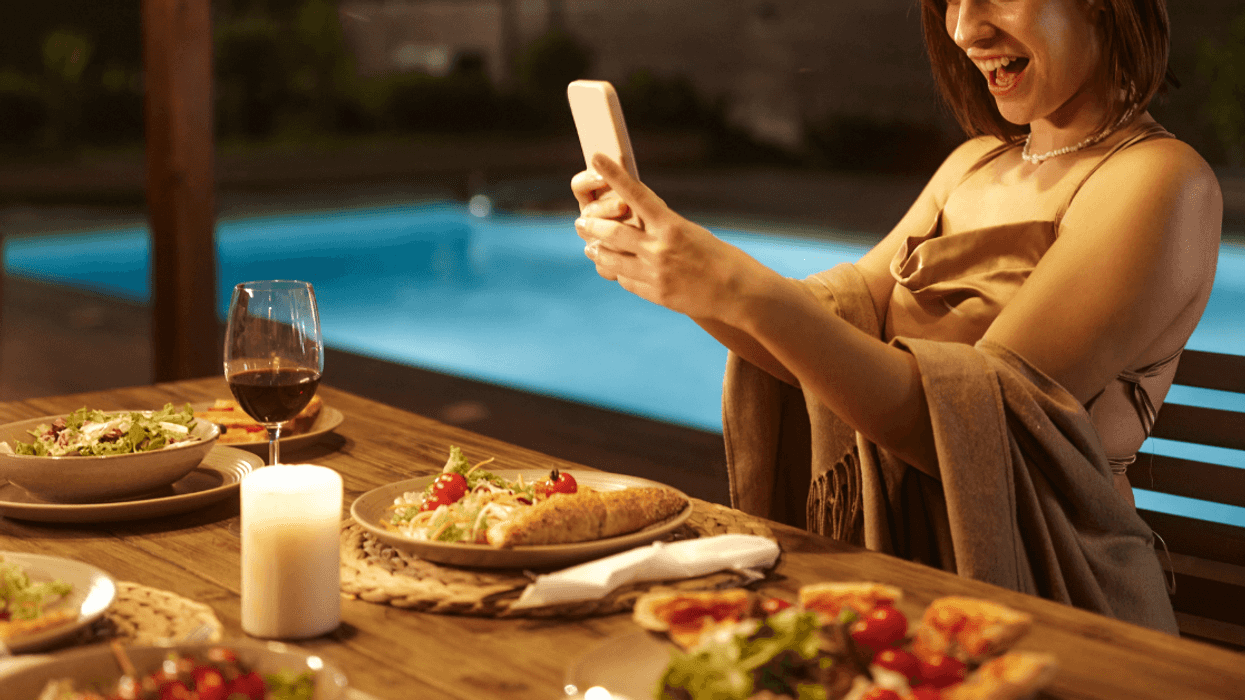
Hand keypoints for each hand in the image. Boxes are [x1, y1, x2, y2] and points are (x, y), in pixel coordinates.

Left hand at [573, 154, 775, 321]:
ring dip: (597, 251)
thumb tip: (636, 224)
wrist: (739, 292)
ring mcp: (655, 274)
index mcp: (671, 226)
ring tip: (589, 247)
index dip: (614, 175)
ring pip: (612, 260)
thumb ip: (663, 228)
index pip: (636, 194)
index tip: (596, 156)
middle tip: (580, 222)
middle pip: (612, 232)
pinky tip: (613, 268)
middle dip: (592, 226)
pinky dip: (618, 272)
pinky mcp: (655, 294)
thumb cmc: (719, 257)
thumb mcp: (692, 233)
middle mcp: (659, 248)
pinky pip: (626, 280)